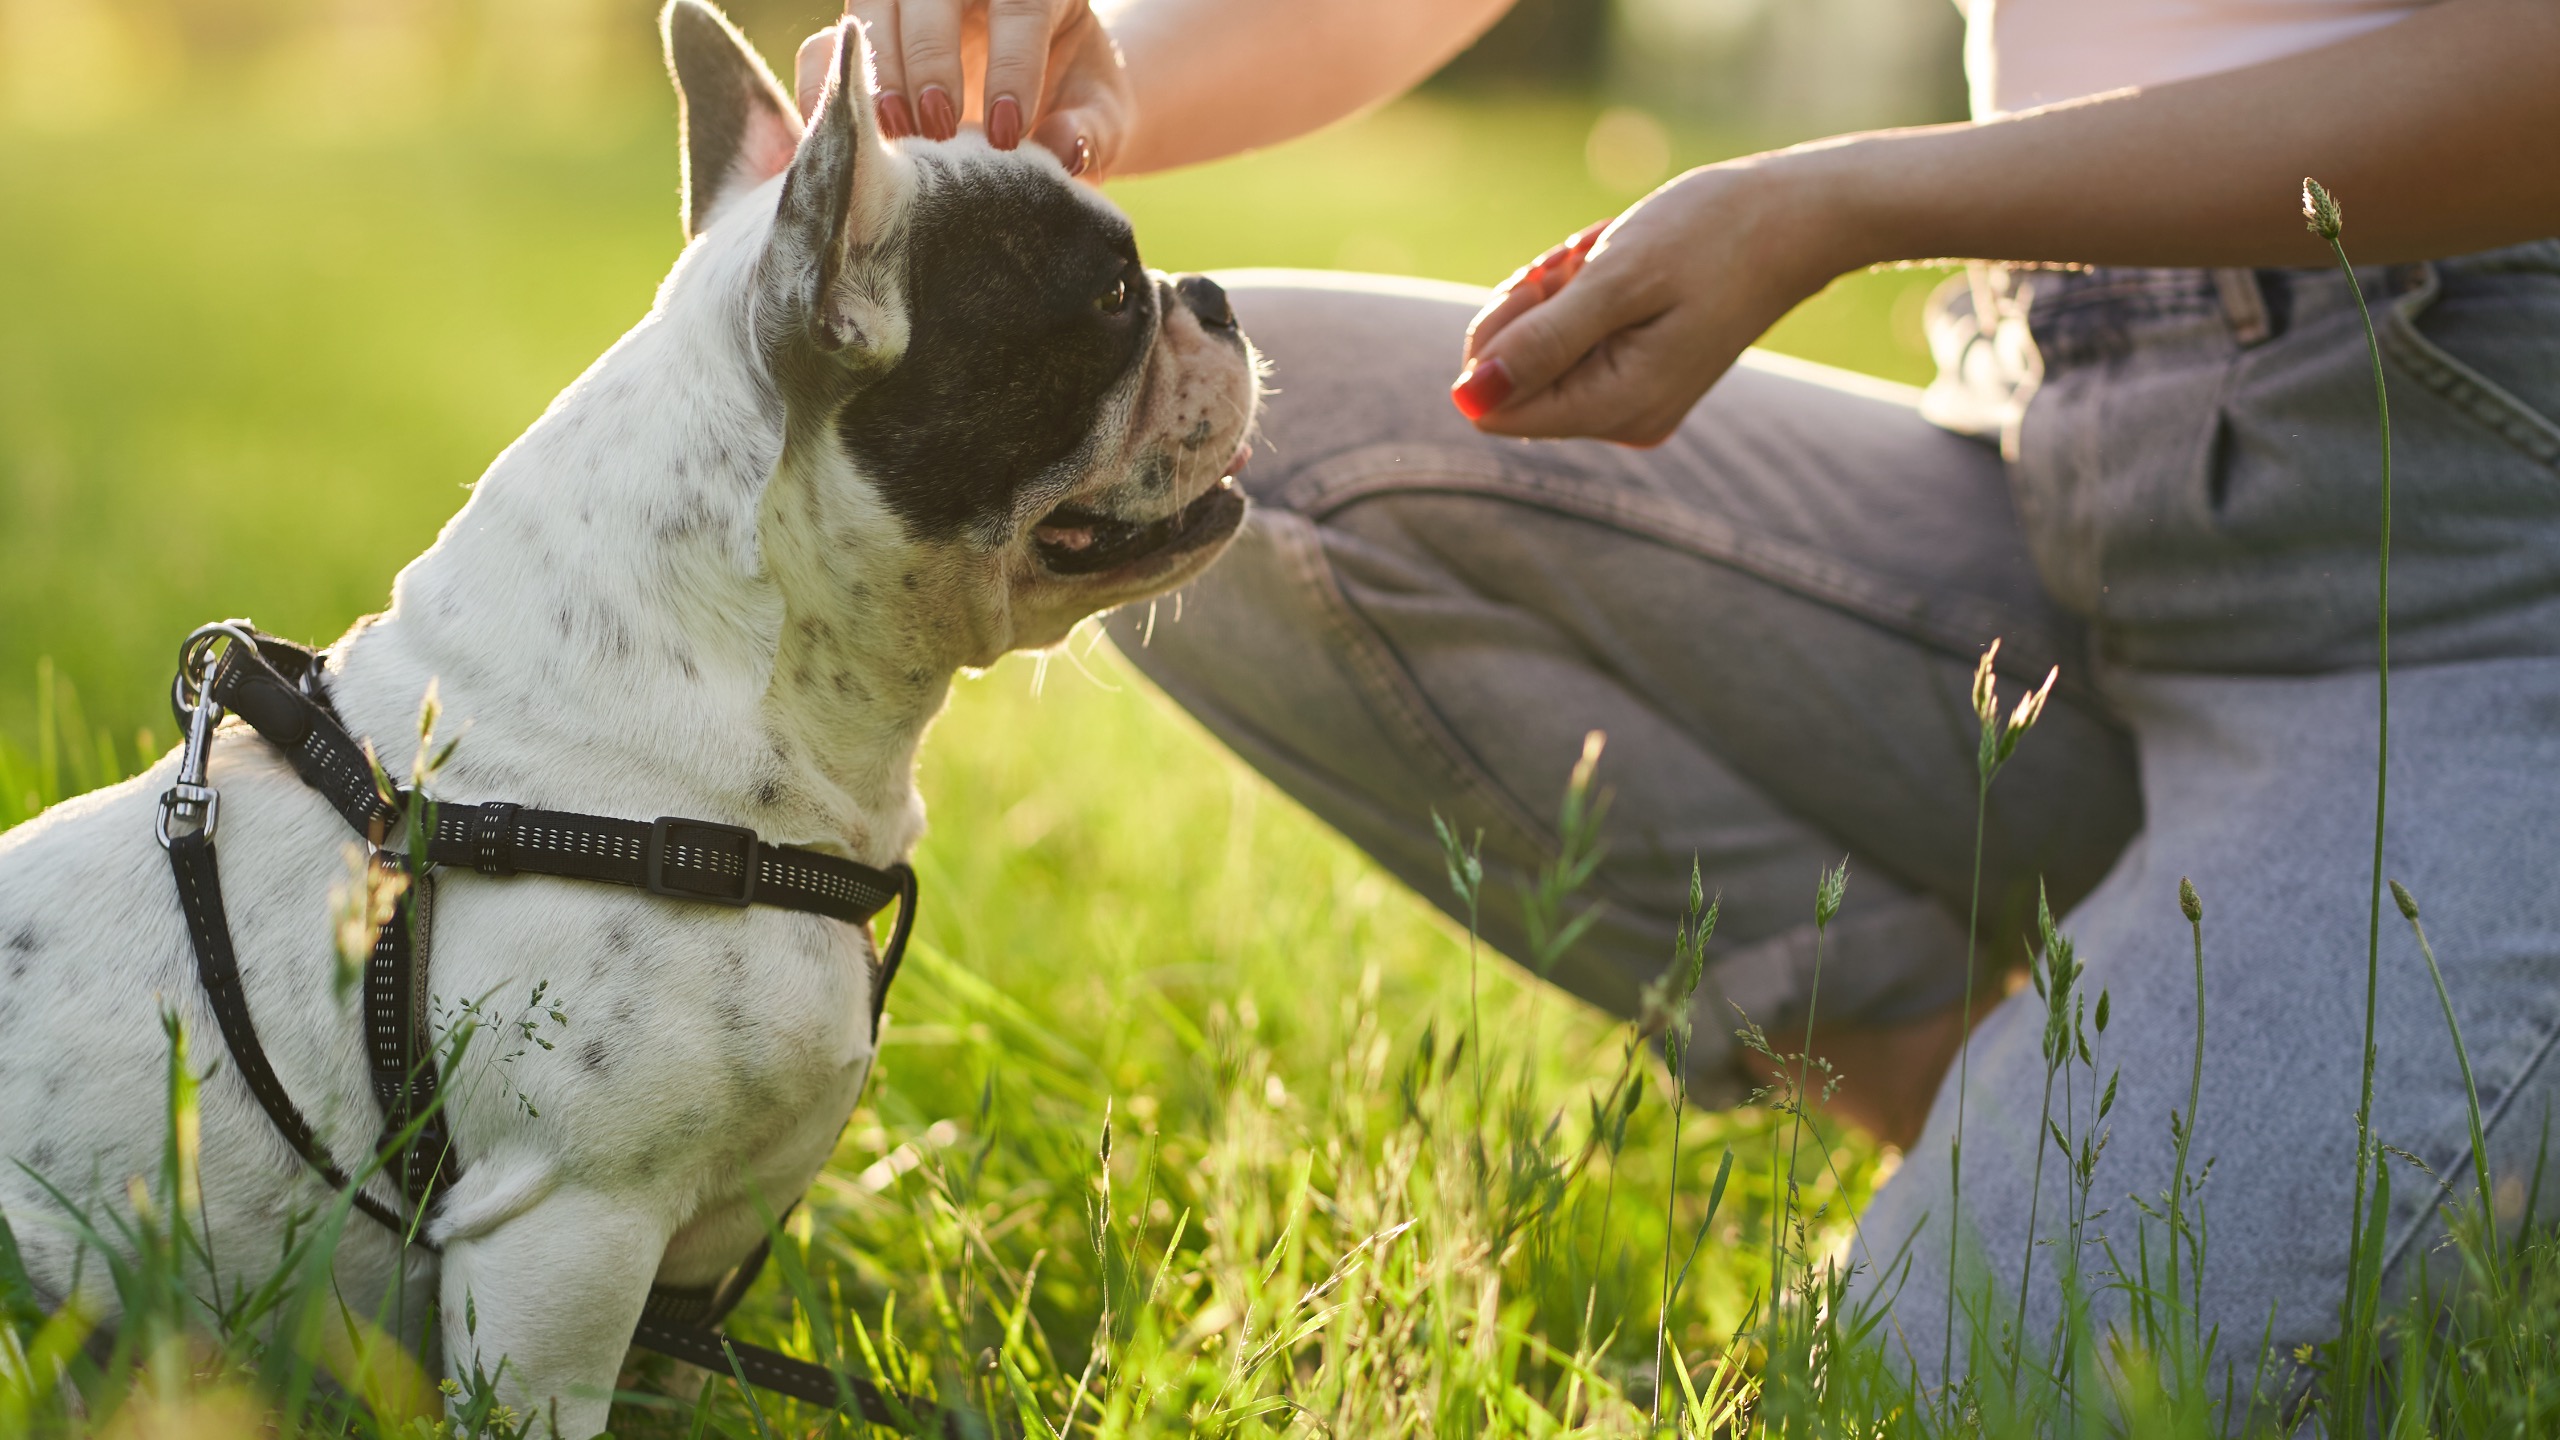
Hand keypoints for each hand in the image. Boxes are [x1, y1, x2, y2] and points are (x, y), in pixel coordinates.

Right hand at [793, 0, 1132, 177]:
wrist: (1034, 98)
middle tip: (942, 131)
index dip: (1012, 65)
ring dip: (876, 71)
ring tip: (897, 134)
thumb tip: (1066, 151)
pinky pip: (828, 44)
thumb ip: (1090, 131)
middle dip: (932, 61)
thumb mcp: (1097, 117)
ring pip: (871, 4)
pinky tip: (844, 135)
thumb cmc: (1070, 102)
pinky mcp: (864, 29)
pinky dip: (828, 87)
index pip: (1020, 2)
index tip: (1006, 136)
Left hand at [1452, 158, 1860, 445]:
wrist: (1795, 217)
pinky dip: (1582, 293)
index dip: (1498, 338)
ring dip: (1558, 292)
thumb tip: (1466, 397)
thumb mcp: (1615, 279)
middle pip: (1515, 379)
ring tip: (1609, 255)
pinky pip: (1575, 339)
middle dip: (1532, 308)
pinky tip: (1620, 263)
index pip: (1494, 406)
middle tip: (1585, 261)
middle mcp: (1624, 420)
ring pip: (1542, 351)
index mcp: (1617, 407)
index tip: (1546, 283)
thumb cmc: (1711, 235)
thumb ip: (1540, 342)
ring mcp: (1634, 400)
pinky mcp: (1642, 374)